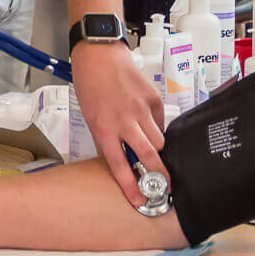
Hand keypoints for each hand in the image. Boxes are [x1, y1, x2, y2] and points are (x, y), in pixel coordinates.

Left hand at [71, 42, 165, 205]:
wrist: (100, 54)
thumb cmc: (90, 85)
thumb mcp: (91, 117)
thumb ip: (108, 139)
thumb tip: (124, 159)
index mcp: (104, 127)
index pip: (120, 165)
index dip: (131, 187)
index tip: (140, 201)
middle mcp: (124, 119)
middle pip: (149, 155)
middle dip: (159, 176)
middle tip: (164, 187)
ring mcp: (141, 108)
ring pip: (159, 140)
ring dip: (157, 150)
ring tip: (153, 151)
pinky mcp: (153, 97)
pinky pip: (161, 122)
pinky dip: (157, 128)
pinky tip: (148, 123)